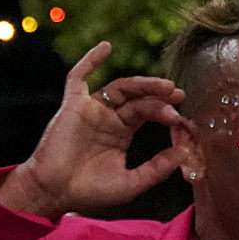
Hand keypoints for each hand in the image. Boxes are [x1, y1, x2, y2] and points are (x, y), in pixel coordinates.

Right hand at [0, 43, 188, 220]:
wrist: (54, 192)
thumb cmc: (90, 191)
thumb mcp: (131, 183)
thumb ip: (157, 169)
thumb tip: (184, 153)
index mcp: (122, 132)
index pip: (148, 113)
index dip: (165, 113)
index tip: (182, 119)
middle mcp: (108, 117)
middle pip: (138, 98)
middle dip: (159, 95)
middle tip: (178, 94)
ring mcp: (91, 109)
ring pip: (120, 87)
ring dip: (142, 84)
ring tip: (164, 86)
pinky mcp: (73, 105)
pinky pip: (78, 77)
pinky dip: (90, 61)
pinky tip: (106, 47)